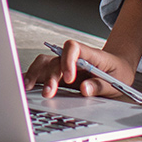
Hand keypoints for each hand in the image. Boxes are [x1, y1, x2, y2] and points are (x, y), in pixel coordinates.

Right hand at [22, 39, 136, 99]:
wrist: (117, 67)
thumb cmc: (117, 72)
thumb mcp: (116, 81)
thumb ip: (100, 86)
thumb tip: (85, 89)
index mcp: (89, 54)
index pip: (73, 48)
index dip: (68, 61)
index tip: (69, 79)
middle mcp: (72, 57)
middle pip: (55, 59)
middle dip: (50, 76)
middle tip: (49, 93)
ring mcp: (64, 63)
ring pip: (44, 63)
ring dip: (36, 74)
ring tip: (28, 87)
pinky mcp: (59, 72)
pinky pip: (42, 70)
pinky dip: (32, 76)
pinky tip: (24, 84)